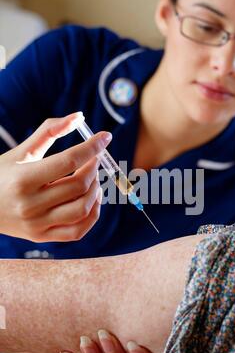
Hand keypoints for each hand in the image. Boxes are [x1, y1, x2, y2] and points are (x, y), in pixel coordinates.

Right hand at [0, 113, 111, 241]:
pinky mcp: (42, 237)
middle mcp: (30, 204)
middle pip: (78, 185)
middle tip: (94, 159)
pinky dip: (92, 214)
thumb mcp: (21, 151)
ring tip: (93, 179)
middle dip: (94, 168)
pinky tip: (92, 199)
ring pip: (82, 209)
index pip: (69, 161)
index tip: (105, 137)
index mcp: (24, 178)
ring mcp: (37, 224)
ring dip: (96, 191)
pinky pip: (78, 231)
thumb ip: (49, 131)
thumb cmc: (2, 174)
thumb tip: (79, 116)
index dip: (92, 147)